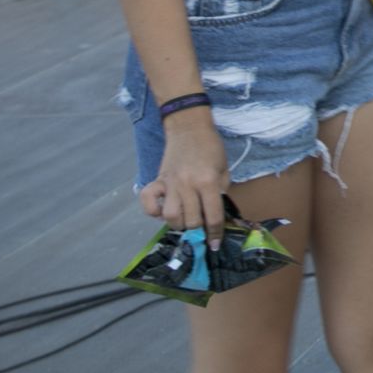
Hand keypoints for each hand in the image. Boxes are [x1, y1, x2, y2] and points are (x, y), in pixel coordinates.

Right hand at [140, 111, 229, 235]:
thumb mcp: (225, 168)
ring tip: (184, 219)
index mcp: (208, 182)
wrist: (189, 127)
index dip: (215, 234)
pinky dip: (152, 211)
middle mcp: (188, 185)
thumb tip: (215, 214)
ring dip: (178, 223)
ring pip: (170, 216)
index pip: (212, 216)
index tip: (214, 245)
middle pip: (191, 220)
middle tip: (201, 227)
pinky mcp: (158, 179)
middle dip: (198, 230)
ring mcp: (171, 183)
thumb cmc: (211, 147)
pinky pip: (147, 201)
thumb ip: (221, 191)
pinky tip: (161, 211)